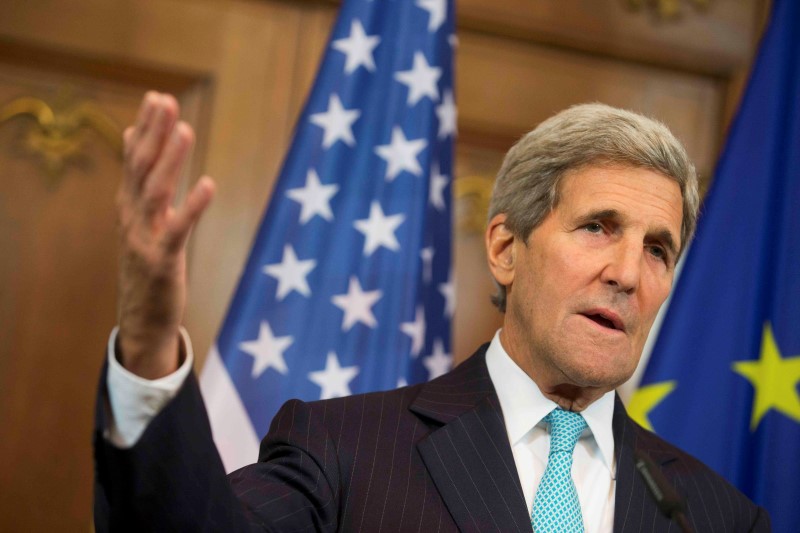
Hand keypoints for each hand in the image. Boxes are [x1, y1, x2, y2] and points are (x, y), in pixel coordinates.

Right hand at [116, 92, 214, 378]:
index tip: (157, 96)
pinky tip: (208, 184)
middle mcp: (131, 217)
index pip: (134, 158)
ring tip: (185, 130)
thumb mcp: (140, 221)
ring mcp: (143, 239)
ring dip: (170, 160)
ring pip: (154, 192)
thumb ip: (139, 182)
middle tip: (166, 101)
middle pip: (141, 167)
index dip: (146, 127)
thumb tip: (133, 137)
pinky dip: (192, 206)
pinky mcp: (161, 262)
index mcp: (128, 205)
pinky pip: (177, 230)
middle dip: (155, 133)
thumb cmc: (147, 264)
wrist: (141, 319)